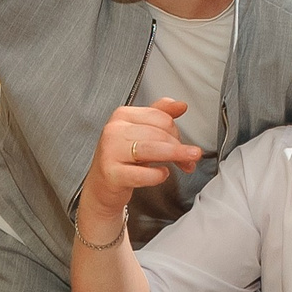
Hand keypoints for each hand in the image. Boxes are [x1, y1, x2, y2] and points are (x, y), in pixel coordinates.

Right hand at [82, 101, 199, 222]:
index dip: (177, 132)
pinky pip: (142, 173)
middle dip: (179, 146)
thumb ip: (160, 116)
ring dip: (175, 156)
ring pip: (152, 149)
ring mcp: (111, 152)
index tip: (183, 144)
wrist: (101, 186)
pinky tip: (162, 174)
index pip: (160, 117)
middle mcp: (114, 130)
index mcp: (122, 115)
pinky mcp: (111, 173)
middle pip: (158, 133)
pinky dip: (157, 175)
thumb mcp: (141, 133)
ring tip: (188, 163)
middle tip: (190, 157)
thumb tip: (181, 105)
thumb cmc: (122, 159)